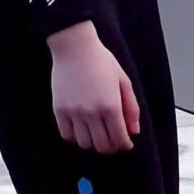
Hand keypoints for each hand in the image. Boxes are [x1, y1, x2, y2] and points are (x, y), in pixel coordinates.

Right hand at [44, 20, 141, 152]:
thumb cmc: (101, 60)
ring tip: (96, 133)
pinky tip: (81, 128)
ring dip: (93, 142)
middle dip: (111, 146)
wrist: (74, 46)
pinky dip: (75, 137)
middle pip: (102, 146)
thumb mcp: (123, 81)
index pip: (119, 139)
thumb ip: (131, 108)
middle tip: (112, 140)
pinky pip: (67, 135)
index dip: (125, 145)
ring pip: (84, 143)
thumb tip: (133, 131)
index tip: (125, 143)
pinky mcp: (59, 110)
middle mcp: (92, 113)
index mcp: (111, 106)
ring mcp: (74, 112)